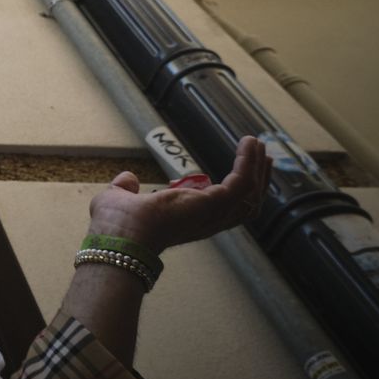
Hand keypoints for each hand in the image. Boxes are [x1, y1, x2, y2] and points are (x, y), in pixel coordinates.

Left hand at [87, 135, 269, 253]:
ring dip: (256, 168)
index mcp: (189, 222)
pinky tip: (249, 143)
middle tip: (262, 156)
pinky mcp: (215, 204)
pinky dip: (248, 163)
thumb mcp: (120, 200)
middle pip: (245, 203)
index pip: (223, 209)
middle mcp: (207, 222)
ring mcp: (213, 215)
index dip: (235, 191)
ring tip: (257, 144)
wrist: (119, 234)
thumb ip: (125, 189)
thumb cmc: (116, 226)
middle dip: (255, 179)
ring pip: (249, 193)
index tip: (241, 170)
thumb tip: (127, 179)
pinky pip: (242, 182)